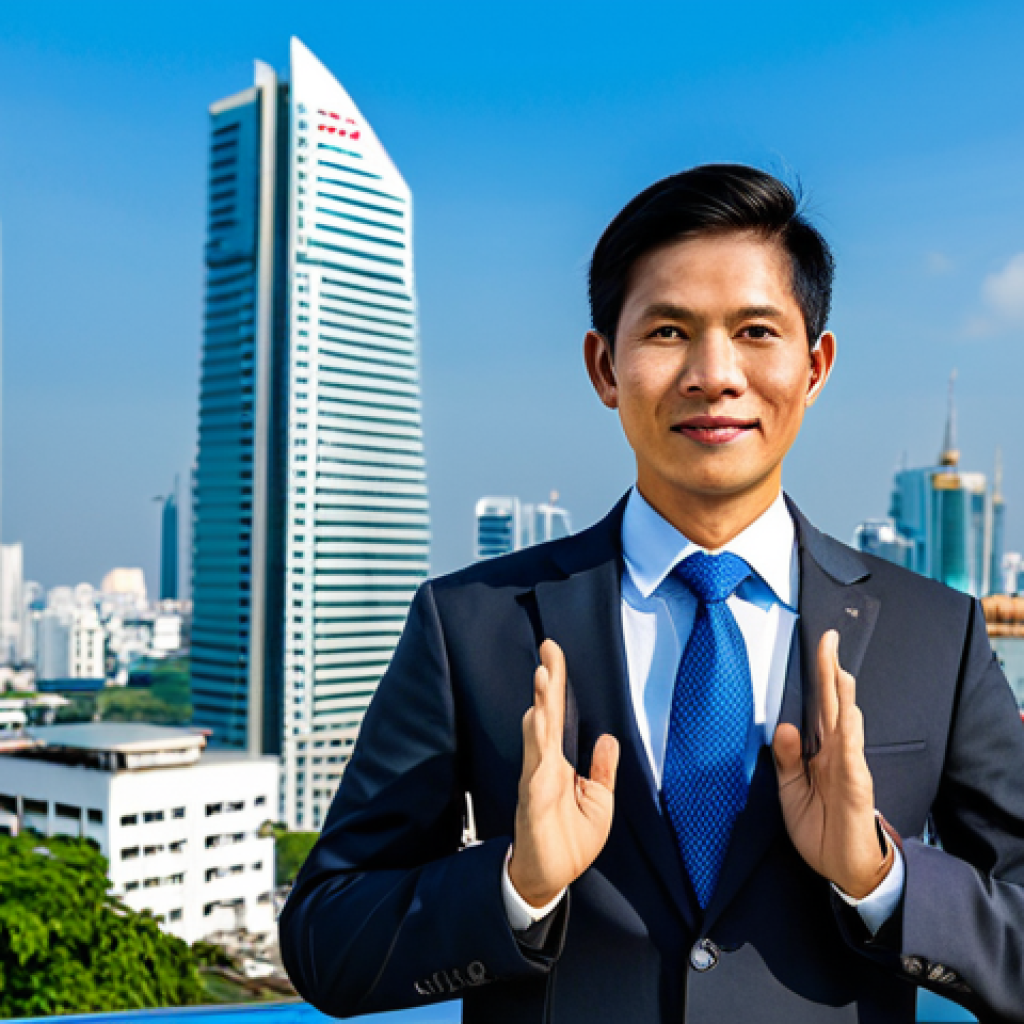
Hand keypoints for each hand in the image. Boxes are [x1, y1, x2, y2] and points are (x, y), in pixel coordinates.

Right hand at [508, 639, 619, 907]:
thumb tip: (607, 738)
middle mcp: (545, 765)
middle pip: (546, 716)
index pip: (559, 715)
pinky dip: (536, 744)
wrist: (551, 879)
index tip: (553, 653)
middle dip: (548, 683)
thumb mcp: (599, 802)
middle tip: (548, 651)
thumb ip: (601, 770)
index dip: (557, 684)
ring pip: (538, 736)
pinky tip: (536, 722)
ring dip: (540, 707)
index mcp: (559, 763)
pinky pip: (535, 768)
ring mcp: (537, 781)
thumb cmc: (570, 842)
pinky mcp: (534, 801)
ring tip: (543, 680)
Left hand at [772, 629, 890, 898]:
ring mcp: (848, 769)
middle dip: (831, 672)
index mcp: (820, 751)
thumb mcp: (791, 790)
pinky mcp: (856, 790)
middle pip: (834, 705)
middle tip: (828, 640)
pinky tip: (849, 718)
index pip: (819, 706)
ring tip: (838, 670)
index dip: (818, 677)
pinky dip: (850, 738)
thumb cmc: (820, 827)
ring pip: (846, 725)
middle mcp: (836, 753)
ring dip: (843, 698)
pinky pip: (852, 760)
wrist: (844, 870)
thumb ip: (787, 758)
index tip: (817, 646)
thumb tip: (784, 726)